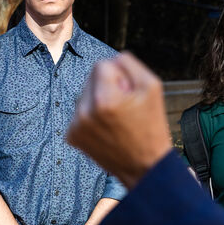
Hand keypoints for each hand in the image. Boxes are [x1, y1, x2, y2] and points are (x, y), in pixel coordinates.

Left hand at [66, 53, 172, 188]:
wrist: (144, 166)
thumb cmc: (151, 126)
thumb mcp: (152, 87)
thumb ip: (129, 63)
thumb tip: (111, 58)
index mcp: (104, 99)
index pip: (101, 65)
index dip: (119, 74)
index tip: (129, 91)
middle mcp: (85, 113)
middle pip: (90, 79)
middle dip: (107, 86)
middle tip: (124, 107)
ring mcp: (76, 126)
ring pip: (84, 95)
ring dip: (98, 100)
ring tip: (116, 119)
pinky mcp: (72, 136)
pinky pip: (79, 112)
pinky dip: (91, 116)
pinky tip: (106, 128)